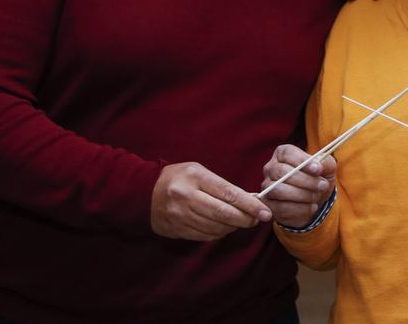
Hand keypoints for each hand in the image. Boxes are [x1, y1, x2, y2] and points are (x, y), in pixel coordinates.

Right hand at [150, 162, 271, 240]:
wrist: (142, 193)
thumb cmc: (178, 178)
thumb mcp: (199, 171)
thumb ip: (222, 185)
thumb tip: (250, 200)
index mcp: (195, 177)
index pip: (229, 193)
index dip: (250, 205)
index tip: (265, 212)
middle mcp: (187, 197)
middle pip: (224, 214)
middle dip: (246, 219)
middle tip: (257, 220)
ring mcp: (180, 215)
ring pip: (217, 227)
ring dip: (234, 227)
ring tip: (241, 222)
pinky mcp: (177, 230)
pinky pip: (206, 236)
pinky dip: (220, 233)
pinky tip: (225, 227)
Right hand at [261, 145, 336, 227]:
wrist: (315, 200)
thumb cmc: (318, 178)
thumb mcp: (327, 168)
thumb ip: (325, 163)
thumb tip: (318, 164)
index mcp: (283, 154)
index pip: (288, 154)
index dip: (303, 161)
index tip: (318, 169)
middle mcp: (271, 168)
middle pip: (282, 172)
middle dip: (305, 180)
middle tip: (322, 186)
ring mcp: (267, 188)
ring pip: (279, 190)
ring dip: (302, 195)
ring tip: (316, 196)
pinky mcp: (269, 206)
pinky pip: (281, 208)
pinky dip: (300, 209)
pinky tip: (311, 207)